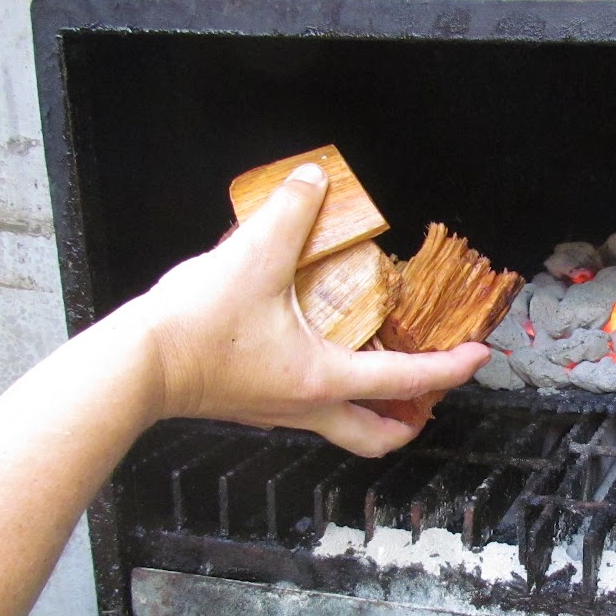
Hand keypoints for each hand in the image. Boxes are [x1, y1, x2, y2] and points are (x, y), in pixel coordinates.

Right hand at [123, 163, 489, 454]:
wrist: (136, 366)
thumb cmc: (194, 327)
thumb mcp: (251, 255)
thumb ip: (291, 213)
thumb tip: (313, 179)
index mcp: (322, 379)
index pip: (405, 380)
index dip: (450, 368)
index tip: (479, 357)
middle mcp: (307, 407)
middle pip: (376, 436)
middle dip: (410, 422)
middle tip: (429, 397)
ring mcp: (277, 412)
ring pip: (340, 427)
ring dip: (369, 409)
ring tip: (383, 377)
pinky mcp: (250, 404)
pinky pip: (304, 409)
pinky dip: (328, 391)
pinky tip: (319, 354)